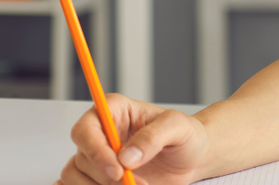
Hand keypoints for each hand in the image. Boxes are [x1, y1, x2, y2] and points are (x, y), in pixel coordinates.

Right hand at [58, 94, 209, 184]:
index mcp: (113, 111)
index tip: (118, 169)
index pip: (85, 130)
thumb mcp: (178, 127)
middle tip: (136, 183)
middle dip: (107, 176)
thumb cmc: (186, 135)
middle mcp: (100, 134)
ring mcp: (97, 157)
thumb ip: (154, 136)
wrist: (193, 158)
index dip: (96, 151)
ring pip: (75, 177)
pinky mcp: (99, 177)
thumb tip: (125, 157)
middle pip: (82, 158)